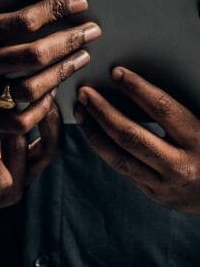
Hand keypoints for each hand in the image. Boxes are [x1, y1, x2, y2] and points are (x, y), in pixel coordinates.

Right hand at [0, 0, 100, 132]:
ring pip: (29, 89)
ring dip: (61, 74)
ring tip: (80, 59)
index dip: (56, 10)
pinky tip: (50, 98)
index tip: (78, 3)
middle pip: (33, 55)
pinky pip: (13, 122)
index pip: (20, 21)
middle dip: (70, 41)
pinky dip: (37, 112)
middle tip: (93, 31)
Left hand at [75, 67, 199, 213]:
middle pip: (131, 136)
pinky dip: (102, 147)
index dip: (137, 89)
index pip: (163, 109)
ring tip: (80, 110)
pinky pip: (121, 168)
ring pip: (118, 157)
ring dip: (94, 131)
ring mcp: (165, 185)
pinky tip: (91, 130)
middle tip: (84, 92)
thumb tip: (144, 83)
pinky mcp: (154, 194)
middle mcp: (181, 167)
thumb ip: (186, 107)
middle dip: (103, 111)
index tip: (116, 72)